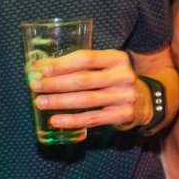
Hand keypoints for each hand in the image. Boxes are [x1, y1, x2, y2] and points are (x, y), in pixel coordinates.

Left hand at [30, 49, 149, 129]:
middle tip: (35, 86)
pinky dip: (72, 121)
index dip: (62, 63)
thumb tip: (41, 67)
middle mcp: (123, 76)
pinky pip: (93, 119)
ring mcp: (125, 97)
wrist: (144, 101)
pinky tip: (55, 120)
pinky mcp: (123, 115)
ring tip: (40, 102)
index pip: (86, 58)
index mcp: (117, 58)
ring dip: (59, 102)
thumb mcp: (104, 67)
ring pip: (86, 100)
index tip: (42, 69)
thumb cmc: (113, 80)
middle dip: (55, 83)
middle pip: (83, 80)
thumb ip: (81, 65)